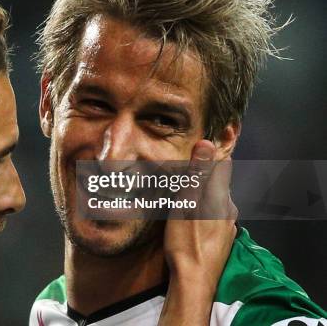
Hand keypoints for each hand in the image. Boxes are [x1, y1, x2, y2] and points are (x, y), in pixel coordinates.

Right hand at [158, 140, 237, 324]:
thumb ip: (197, 174)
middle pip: (219, 181)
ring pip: (216, 198)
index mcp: (219, 196)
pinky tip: (191, 213)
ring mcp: (227, 224)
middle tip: (188, 161)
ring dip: (203, 190)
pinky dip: (204, 206)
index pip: (223, 164)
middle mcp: (228, 208)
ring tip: (185, 187)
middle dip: (206, 171)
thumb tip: (206, 143)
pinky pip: (214, 213)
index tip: (217, 132)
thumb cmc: (186, 242)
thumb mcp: (186, 203)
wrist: (195, 281)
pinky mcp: (222, 238)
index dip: (218, 148)